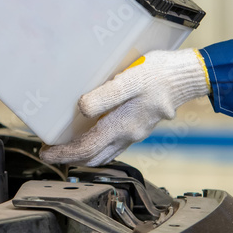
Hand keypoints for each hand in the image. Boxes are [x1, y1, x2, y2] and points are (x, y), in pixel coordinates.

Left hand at [39, 49, 210, 165]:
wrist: (187, 77)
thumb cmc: (159, 75)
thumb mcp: (130, 80)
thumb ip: (105, 96)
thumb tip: (81, 108)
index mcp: (122, 126)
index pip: (86, 148)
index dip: (63, 153)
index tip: (45, 154)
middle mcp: (128, 135)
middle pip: (94, 156)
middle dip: (70, 158)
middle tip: (50, 153)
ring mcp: (136, 133)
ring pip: (105, 154)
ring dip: (84, 155)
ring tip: (66, 148)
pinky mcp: (140, 126)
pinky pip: (115, 145)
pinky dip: (98, 147)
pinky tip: (93, 137)